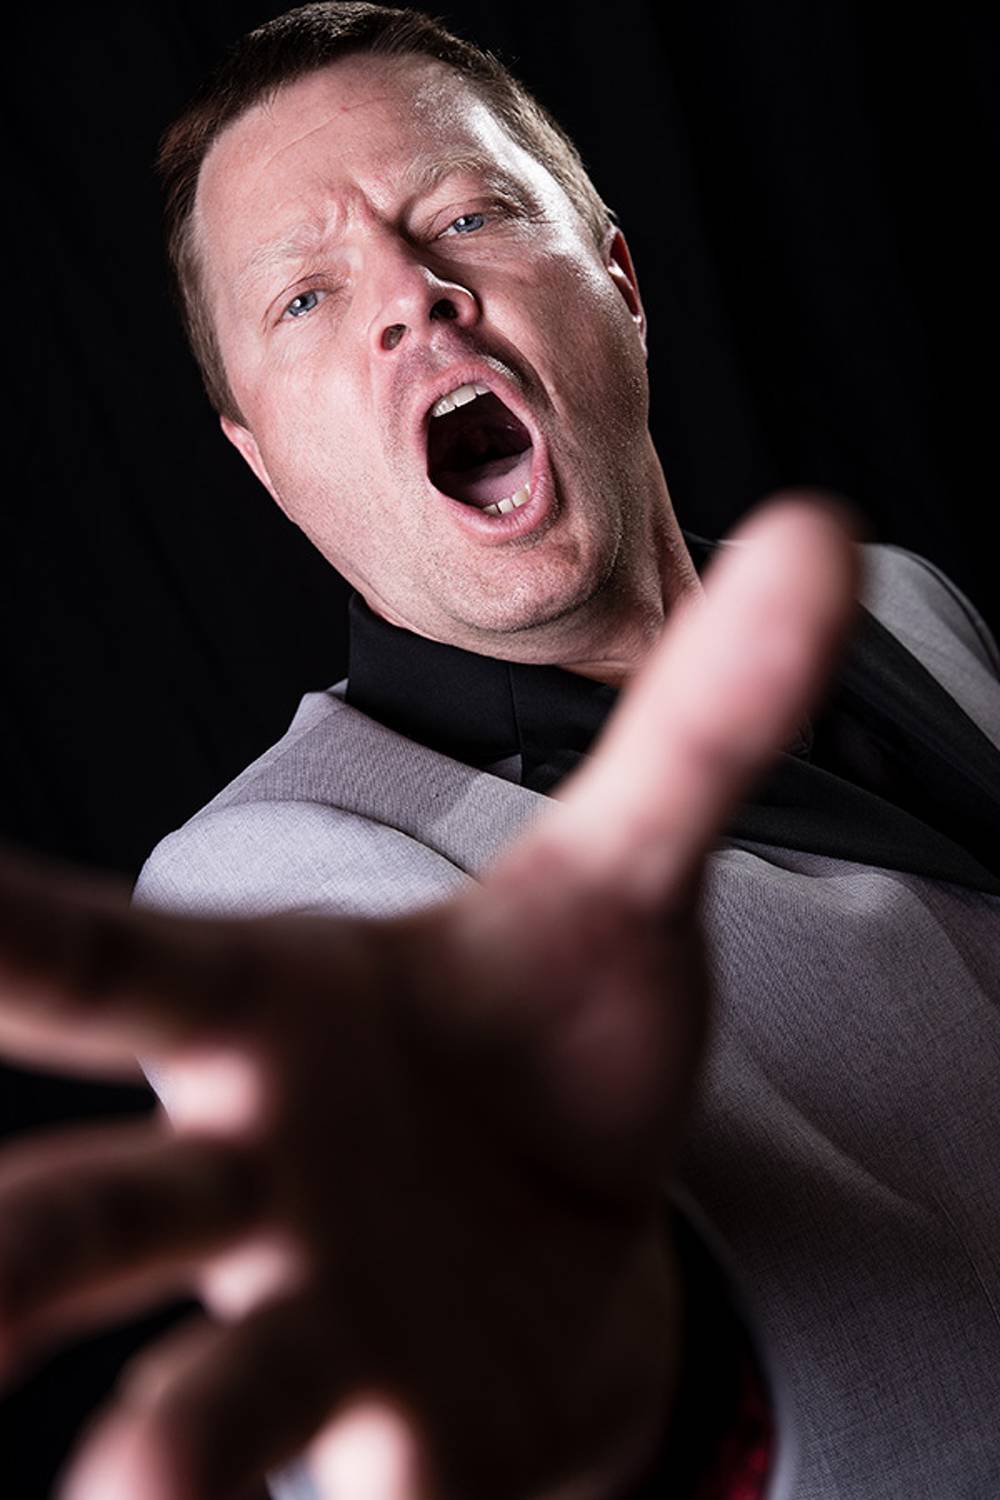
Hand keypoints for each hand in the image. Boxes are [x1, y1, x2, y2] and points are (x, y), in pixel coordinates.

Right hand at [0, 495, 860, 1499]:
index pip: (103, 964)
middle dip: (15, 1254)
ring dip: (151, 1460)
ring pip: (194, 1411)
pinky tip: (406, 1499)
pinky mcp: (409, 1451)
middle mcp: (251, 1176)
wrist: (583, 1213)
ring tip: (127, 1490)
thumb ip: (699, 726)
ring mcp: (318, 1330)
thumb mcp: (621, 879)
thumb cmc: (539, 1033)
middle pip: (86, 1218)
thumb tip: (822, 530)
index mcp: (266, 1017)